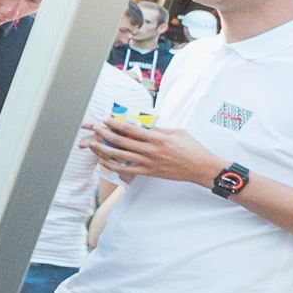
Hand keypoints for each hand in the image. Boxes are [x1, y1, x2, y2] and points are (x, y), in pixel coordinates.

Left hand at [82, 115, 223, 187]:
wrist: (201, 168)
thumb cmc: (192, 149)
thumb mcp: (177, 132)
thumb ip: (159, 129)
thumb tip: (143, 125)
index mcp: (158, 138)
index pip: (132, 129)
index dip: (116, 124)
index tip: (106, 120)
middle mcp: (151, 150)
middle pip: (122, 141)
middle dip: (105, 134)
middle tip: (94, 128)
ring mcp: (149, 163)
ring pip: (121, 156)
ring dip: (104, 150)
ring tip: (92, 145)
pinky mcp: (149, 172)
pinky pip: (127, 170)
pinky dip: (113, 166)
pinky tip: (103, 162)